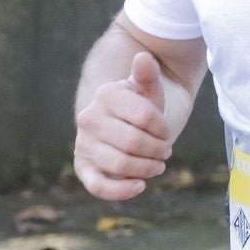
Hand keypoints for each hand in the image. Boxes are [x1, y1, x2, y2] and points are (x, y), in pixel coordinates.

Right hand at [73, 51, 172, 200]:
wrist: (122, 123)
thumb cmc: (139, 106)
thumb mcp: (147, 89)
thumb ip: (147, 74)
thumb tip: (143, 58)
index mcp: (105, 94)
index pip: (144, 117)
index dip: (162, 128)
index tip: (165, 131)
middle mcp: (88, 118)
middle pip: (134, 143)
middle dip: (157, 150)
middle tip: (165, 151)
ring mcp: (84, 143)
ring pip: (120, 164)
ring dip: (146, 168)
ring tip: (157, 165)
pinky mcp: (83, 167)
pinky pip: (98, 186)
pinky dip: (121, 191)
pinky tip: (140, 186)